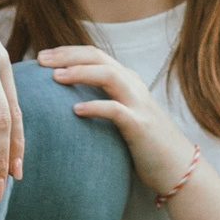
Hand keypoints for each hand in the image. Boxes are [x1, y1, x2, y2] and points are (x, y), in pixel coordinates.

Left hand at [38, 46, 193, 194]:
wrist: (179, 168)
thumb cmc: (144, 144)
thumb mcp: (123, 116)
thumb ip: (103, 102)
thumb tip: (66, 101)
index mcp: (128, 81)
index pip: (95, 55)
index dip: (68, 52)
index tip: (41, 55)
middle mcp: (134, 87)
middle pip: (99, 58)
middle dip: (68, 55)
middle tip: (40, 60)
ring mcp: (139, 105)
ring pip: (109, 76)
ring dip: (80, 73)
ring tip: (55, 77)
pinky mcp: (141, 126)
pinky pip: (116, 111)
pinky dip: (96, 106)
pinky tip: (76, 109)